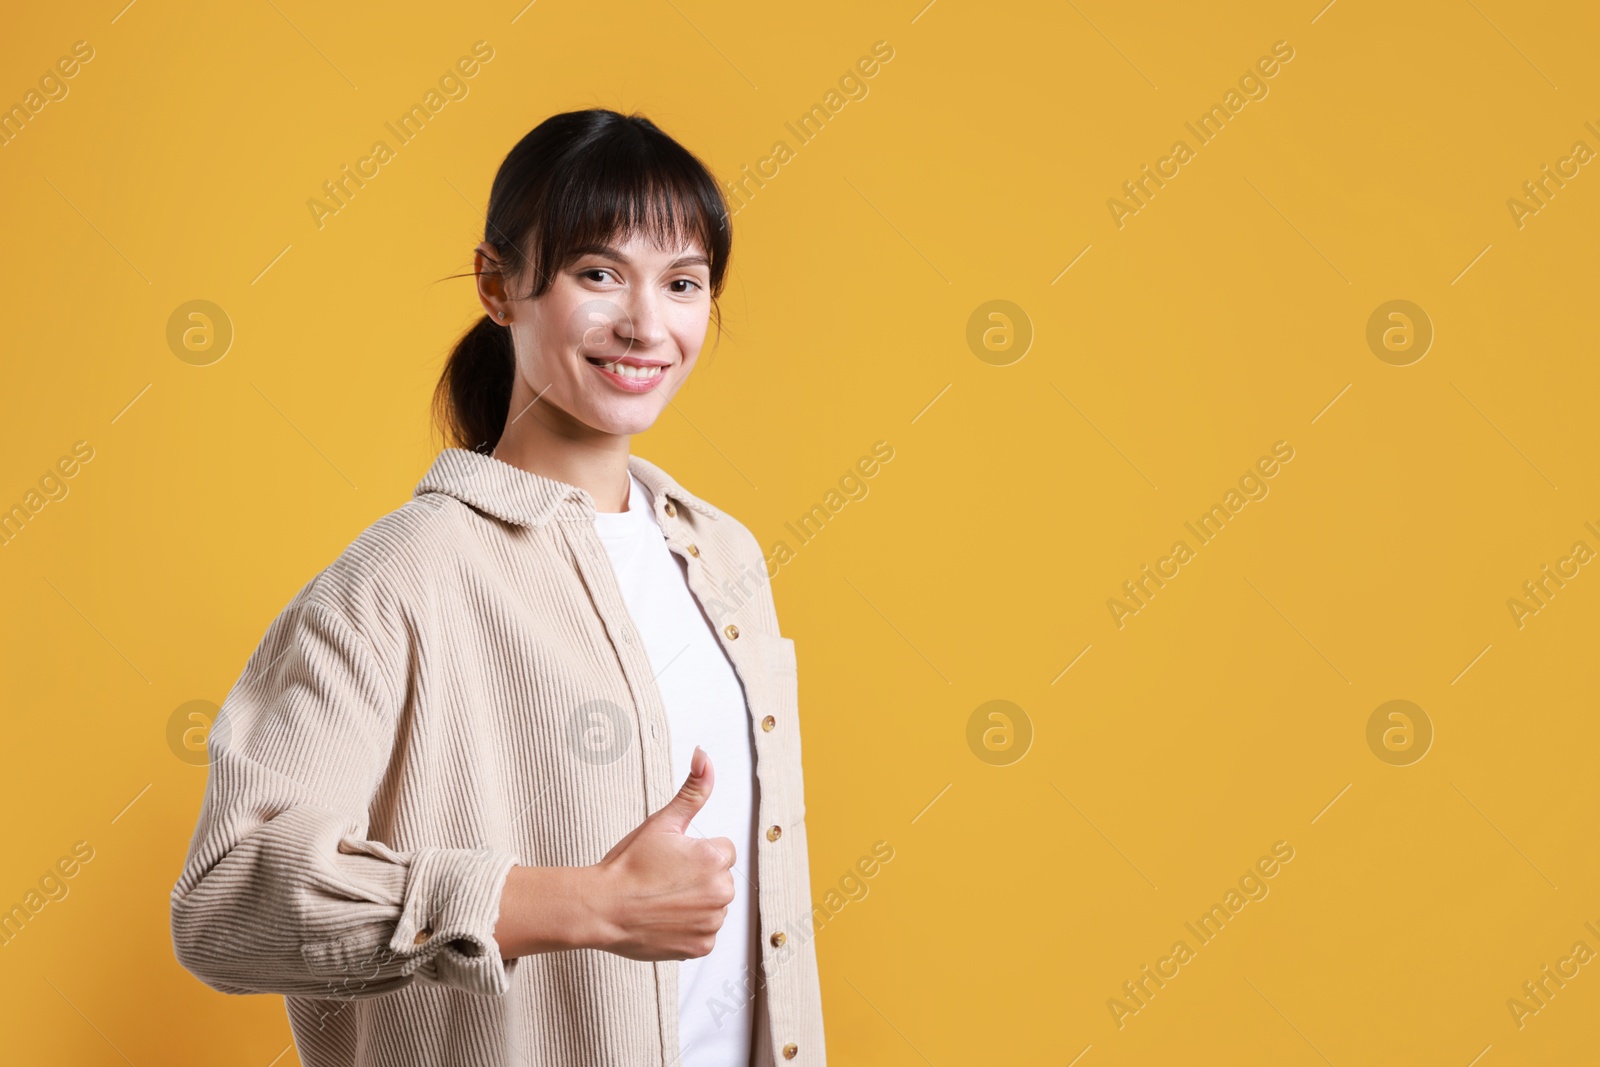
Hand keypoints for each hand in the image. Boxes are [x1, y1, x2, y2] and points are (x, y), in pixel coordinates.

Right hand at [590, 745, 736, 961]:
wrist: (602, 908)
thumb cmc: (628, 866)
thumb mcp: (662, 822)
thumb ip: (693, 790)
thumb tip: (704, 757)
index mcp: (714, 859)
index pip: (723, 851)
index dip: (696, 853)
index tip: (673, 859)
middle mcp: (720, 892)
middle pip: (720, 878)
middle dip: (699, 878)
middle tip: (665, 879)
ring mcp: (711, 922)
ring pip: (713, 905)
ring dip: (695, 903)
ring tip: (663, 899)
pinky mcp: (701, 946)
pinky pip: (705, 932)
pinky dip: (688, 928)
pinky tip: (665, 919)